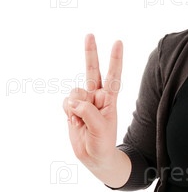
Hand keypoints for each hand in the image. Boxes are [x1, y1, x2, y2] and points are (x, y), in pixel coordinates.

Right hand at [63, 34, 122, 170]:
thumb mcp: (100, 129)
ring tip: (81, 120)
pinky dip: (68, 112)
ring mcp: (84, 101)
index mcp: (110, 99)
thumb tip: (74, 101)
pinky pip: (66, 103)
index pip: (113, 76)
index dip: (115, 60)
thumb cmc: (103, 143)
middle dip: (91, 53)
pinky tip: (74, 121)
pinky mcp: (73, 108)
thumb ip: (87, 111)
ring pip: (74, 92)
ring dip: (75, 106)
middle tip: (90, 34)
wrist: (95, 157)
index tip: (118, 42)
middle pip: (92, 71)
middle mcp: (97, 97)